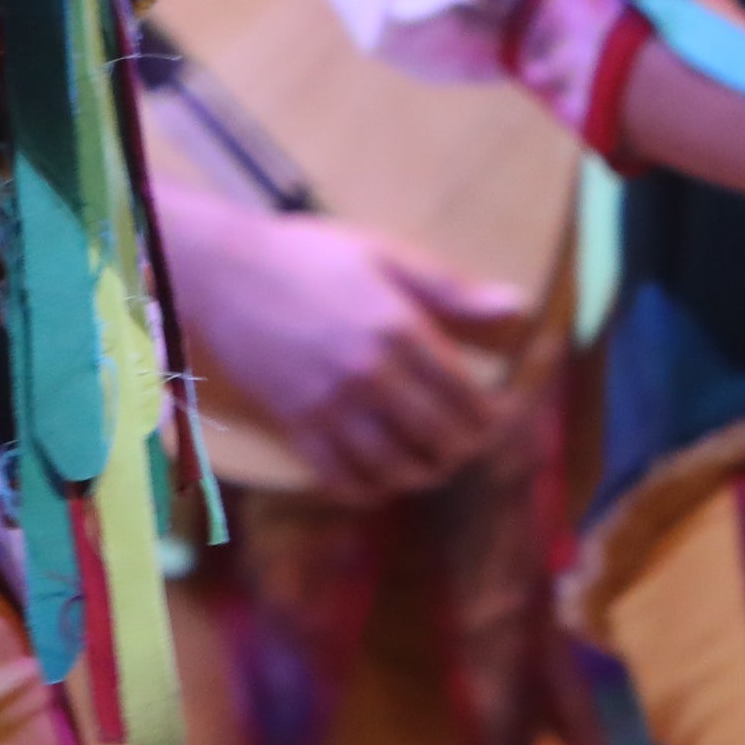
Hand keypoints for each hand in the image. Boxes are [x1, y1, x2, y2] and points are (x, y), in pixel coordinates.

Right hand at [168, 202, 532, 501]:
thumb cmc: (311, 257)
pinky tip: (382, 479)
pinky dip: (369, 489)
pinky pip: (340, 477)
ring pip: (393, 466)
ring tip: (434, 464)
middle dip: (464, 449)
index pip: (464, 395)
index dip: (491, 417)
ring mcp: (328, 405)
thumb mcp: (387, 256)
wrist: (226, 272)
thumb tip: (518, 307)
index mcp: (398, 329)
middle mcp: (367, 374)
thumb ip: (453, 289)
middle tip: (471, 445)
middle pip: (436, 437)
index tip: (500, 418)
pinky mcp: (294, 424)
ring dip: (423, 474)